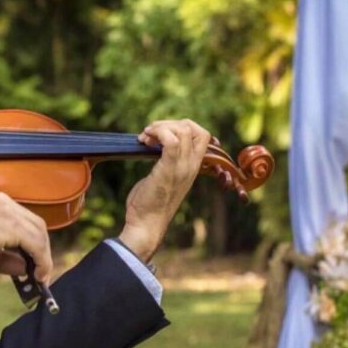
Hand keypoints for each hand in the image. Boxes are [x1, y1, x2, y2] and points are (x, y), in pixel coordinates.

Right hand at [0, 193, 53, 284]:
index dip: (33, 245)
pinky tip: (38, 276)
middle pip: (36, 226)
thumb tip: (24, 268)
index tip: (34, 266)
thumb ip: (3, 260)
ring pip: (39, 234)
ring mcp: (8, 212)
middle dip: (42, 251)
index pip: (24, 223)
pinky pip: (36, 244)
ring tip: (40, 278)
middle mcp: (5, 203)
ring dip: (43, 258)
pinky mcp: (11, 225)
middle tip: (41, 274)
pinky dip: (42, 260)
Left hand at [118, 119, 211, 261]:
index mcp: (192, 167)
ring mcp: (181, 168)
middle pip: (195, 128)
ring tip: (145, 137)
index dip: (182, 126)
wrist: (146, 224)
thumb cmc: (149, 203)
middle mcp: (191, 166)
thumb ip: (166, 161)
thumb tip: (152, 143)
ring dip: (160, 127)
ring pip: (183, 131)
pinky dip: (158, 133)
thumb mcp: (163, 177)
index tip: (159, 134)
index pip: (203, 135)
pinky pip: (171, 141)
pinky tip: (144, 140)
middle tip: (149, 134)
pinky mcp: (168, 170)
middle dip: (170, 123)